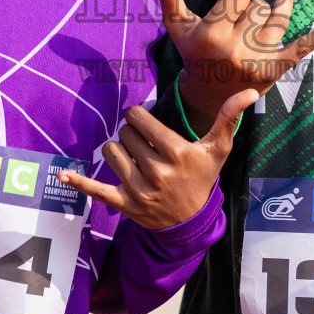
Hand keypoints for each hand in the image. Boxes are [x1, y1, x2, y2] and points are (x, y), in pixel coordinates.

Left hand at [57, 89, 256, 229]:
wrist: (192, 222)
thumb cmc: (203, 178)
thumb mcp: (218, 148)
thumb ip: (229, 118)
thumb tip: (250, 91)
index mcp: (175, 152)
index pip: (139, 117)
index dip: (140, 116)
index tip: (148, 125)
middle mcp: (156, 170)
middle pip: (124, 133)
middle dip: (132, 134)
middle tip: (146, 145)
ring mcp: (137, 189)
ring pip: (110, 151)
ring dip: (117, 151)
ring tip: (134, 159)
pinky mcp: (123, 204)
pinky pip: (95, 189)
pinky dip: (78, 182)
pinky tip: (63, 176)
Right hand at [159, 0, 313, 133]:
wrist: (209, 96)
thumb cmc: (194, 54)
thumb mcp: (178, 28)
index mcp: (212, 37)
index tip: (225, 15)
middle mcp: (236, 50)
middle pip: (258, 4)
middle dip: (249, 9)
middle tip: (236, 29)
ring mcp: (258, 61)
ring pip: (275, 16)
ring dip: (269, 14)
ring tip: (258, 23)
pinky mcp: (276, 71)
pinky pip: (301, 48)